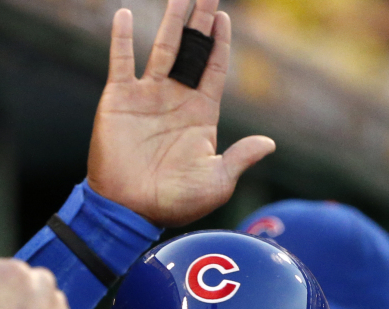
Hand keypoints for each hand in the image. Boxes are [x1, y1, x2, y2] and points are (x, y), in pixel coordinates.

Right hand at [87, 0, 275, 227]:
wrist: (127, 210)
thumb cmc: (172, 204)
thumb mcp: (215, 183)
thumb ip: (240, 158)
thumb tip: (269, 144)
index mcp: (199, 114)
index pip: (215, 67)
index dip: (221, 42)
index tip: (224, 16)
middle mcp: (174, 100)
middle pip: (193, 50)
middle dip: (201, 20)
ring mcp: (146, 97)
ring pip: (162, 48)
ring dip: (172, 20)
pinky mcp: (119, 100)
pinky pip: (120, 62)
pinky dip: (120, 38)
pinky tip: (124, 14)